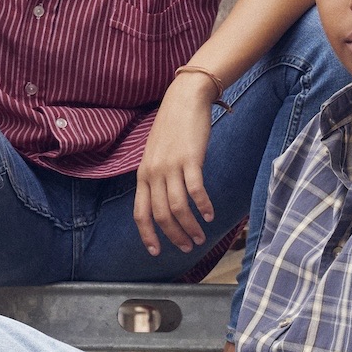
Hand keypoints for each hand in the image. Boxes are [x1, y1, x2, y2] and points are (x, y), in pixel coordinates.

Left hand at [133, 74, 215, 255]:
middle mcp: (154, 173)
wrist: (184, 99)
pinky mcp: (190, 159)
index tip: (156, 251)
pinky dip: (203, 206)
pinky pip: (196, 190)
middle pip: (161, 215)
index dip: (147, 235)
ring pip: (178, 207)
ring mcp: (171, 166)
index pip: (140, 213)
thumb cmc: (172, 128)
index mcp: (143, 174)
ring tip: (200, 237)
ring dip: (190, 226)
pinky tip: (210, 215)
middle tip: (187, 247)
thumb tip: (163, 200)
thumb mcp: (156, 154)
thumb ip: (157, 176)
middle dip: (174, 235)